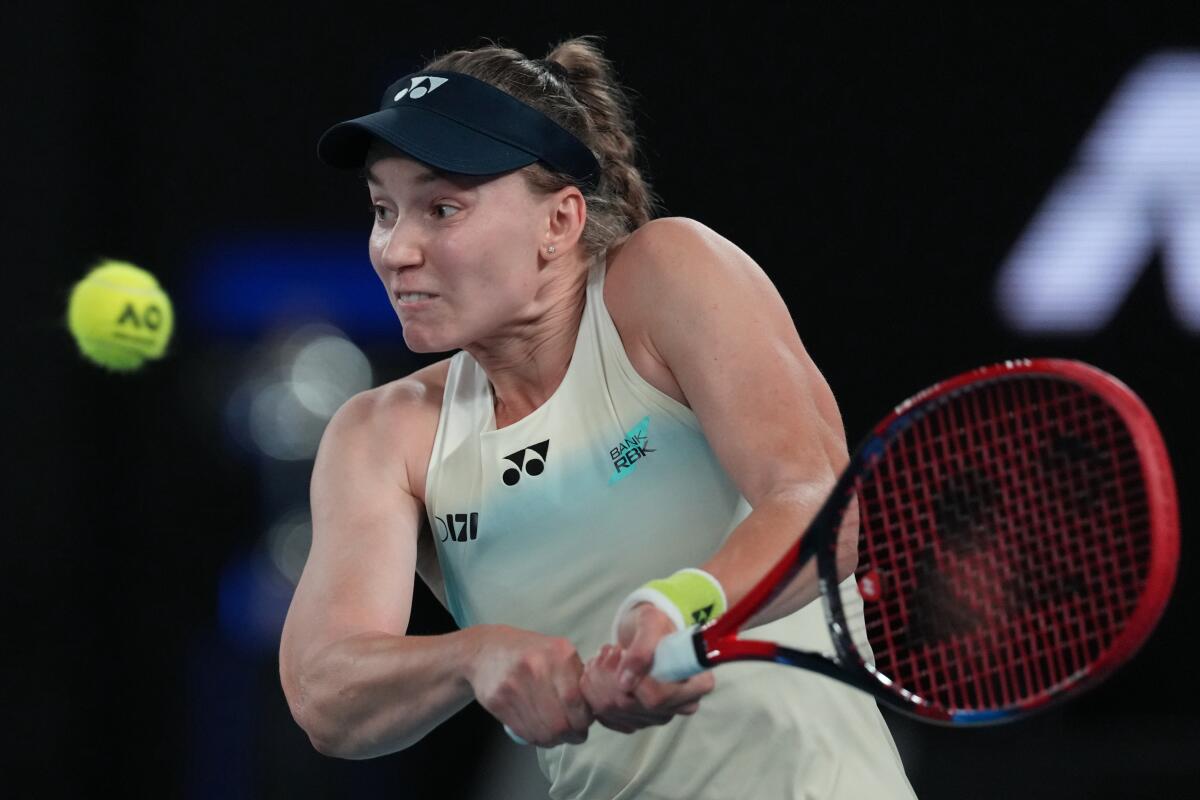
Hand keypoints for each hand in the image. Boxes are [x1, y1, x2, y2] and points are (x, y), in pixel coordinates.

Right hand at [467, 625, 593, 747]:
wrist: (487, 650)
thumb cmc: (529, 653)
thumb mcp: (558, 651)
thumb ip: (577, 675)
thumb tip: (593, 708)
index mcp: (558, 653)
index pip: (576, 701)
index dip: (584, 720)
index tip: (585, 723)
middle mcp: (536, 667)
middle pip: (561, 722)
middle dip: (571, 734)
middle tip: (573, 733)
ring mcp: (514, 685)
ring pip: (543, 732)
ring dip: (555, 740)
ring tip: (557, 733)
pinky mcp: (498, 700)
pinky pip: (524, 732)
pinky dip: (537, 739)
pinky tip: (540, 731)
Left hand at [580, 604, 714, 732]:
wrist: (647, 634)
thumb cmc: (655, 625)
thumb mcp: (651, 622)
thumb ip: (642, 648)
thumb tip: (626, 682)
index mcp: (698, 683)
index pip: (659, 697)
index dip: (633, 680)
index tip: (619, 652)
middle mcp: (682, 706)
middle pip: (634, 707)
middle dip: (609, 677)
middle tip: (607, 651)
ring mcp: (660, 716)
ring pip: (616, 712)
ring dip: (599, 681)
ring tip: (603, 658)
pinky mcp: (640, 721)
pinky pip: (608, 716)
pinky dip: (596, 693)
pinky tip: (601, 674)